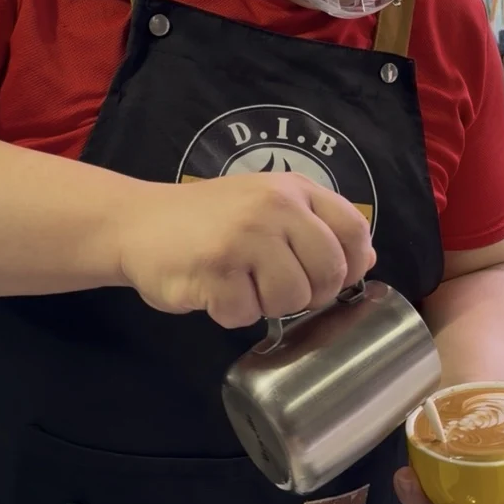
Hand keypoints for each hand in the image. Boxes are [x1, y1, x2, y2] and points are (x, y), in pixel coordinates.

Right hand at [116, 172, 374, 327]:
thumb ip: (317, 227)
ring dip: (266, 305)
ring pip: (292, 299)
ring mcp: (245, 237)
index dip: (351, 265)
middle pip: (329, 273)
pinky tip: (213, 290)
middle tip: (273, 286)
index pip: (353, 230)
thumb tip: (366, 260)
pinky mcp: (216, 269)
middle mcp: (274, 207)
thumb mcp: (269, 206)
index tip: (327, 278)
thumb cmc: (210, 219)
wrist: (138, 222)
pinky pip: (246, 314)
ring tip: (239, 284)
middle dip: (308, 294)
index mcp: (294, 189)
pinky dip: (230, 313)